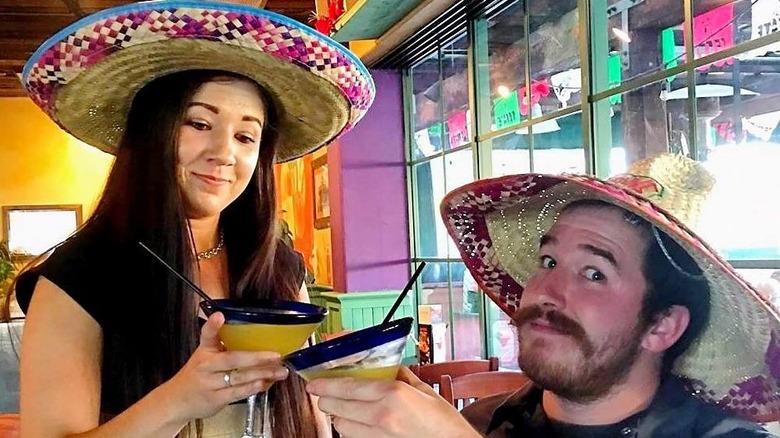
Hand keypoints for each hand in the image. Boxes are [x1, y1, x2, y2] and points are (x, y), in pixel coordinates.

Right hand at [158, 312, 289, 421]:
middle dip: (256, 357)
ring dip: (262, 374)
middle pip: (232, 359)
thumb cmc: (199, 374)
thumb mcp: (206, 355)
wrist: (177, 401)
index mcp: (204, 350)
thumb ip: (224, 345)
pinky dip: (252, 388)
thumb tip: (257, 336)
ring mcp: (210, 383)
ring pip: (239, 377)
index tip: (220, 316)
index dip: (212, 325)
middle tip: (276, 355)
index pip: (207, 335)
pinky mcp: (215, 399)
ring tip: (280, 371)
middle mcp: (206, 365)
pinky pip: (237, 393)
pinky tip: (265, 384)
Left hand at [306, 367, 481, 437]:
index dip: (325, 384)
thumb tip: (384, 367)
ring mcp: (379, 437)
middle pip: (337, 408)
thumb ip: (399, 376)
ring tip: (343, 408)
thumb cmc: (444, 422)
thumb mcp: (423, 390)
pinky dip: (351, 429)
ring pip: (341, 427)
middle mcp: (381, 416)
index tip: (314, 382)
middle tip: (324, 393)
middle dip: (327, 399)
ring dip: (339, 415)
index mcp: (392, 395)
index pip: (347, 387)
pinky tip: (359, 422)